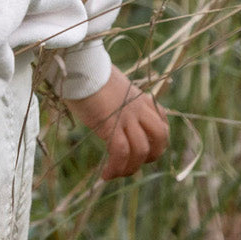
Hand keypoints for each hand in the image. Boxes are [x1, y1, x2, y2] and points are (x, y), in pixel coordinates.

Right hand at [64, 64, 168, 179]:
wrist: (79, 65)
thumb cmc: (87, 73)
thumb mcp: (110, 85)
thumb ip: (118, 99)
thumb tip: (110, 107)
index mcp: (140, 97)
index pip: (162, 122)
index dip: (156, 141)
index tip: (143, 150)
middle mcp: (138, 107)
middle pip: (161, 137)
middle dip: (151, 155)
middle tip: (133, 162)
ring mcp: (127, 116)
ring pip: (142, 150)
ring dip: (131, 167)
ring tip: (116, 173)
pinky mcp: (112, 124)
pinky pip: (121, 152)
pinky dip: (116, 168)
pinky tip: (105, 174)